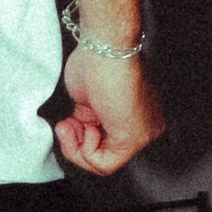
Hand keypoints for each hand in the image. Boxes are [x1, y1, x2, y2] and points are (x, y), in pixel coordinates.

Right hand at [54, 45, 163, 175]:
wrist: (103, 47)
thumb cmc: (96, 62)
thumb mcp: (87, 102)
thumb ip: (87, 122)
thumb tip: (77, 134)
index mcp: (138, 117)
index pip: (106, 147)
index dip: (79, 141)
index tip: (68, 123)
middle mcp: (145, 127)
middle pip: (104, 159)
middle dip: (75, 146)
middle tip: (66, 126)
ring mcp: (142, 134)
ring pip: (103, 164)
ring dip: (76, 147)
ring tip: (69, 125)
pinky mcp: (132, 138)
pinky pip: (104, 163)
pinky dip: (84, 150)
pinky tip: (84, 128)